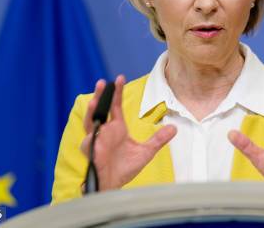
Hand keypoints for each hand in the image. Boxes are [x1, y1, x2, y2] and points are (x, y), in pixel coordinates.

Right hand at [80, 75, 176, 190]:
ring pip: (91, 122)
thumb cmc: (125, 169)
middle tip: (102, 83)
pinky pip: (89, 142)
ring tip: (94, 102)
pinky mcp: (91, 152)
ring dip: (92, 112)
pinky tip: (94, 134)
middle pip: (101, 109)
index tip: (119, 78)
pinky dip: (91, 137)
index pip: (115, 106)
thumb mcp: (146, 152)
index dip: (116, 93)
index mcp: (117, 128)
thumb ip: (158, 139)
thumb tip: (174, 128)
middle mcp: (105, 131)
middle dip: (101, 96)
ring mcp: (96, 140)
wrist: (114, 185)